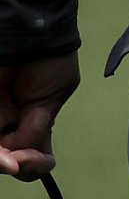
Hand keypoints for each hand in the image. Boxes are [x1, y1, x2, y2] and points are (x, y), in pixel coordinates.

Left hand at [0, 52, 80, 179]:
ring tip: (6, 157)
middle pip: (11, 160)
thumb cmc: (50, 60)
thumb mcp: (54, 97)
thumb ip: (37, 128)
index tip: (29, 159)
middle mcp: (10, 125)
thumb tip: (18, 155)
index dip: (35, 165)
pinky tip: (2, 153)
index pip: (33, 157)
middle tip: (15, 159)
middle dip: (15, 164)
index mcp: (32, 124)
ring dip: (2, 159)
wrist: (31, 33)